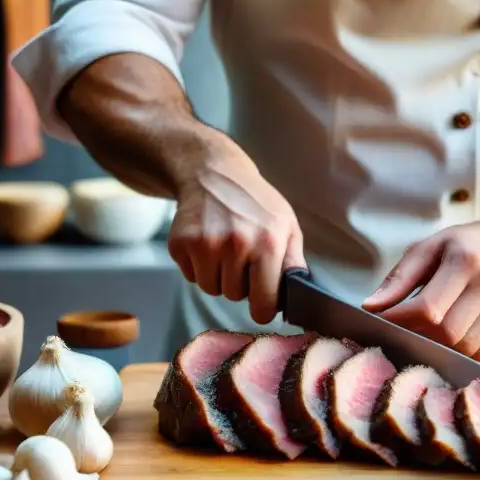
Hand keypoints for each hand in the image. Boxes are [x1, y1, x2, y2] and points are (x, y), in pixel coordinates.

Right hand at [168, 133, 305, 324]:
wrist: (213, 172)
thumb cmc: (255, 201)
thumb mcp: (286, 224)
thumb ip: (293, 261)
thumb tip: (299, 295)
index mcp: (268, 243)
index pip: (264, 303)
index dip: (263, 307)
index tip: (261, 304)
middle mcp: (236, 244)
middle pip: (234, 296)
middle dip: (238, 284)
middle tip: (240, 258)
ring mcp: (205, 243)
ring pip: (210, 288)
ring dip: (217, 276)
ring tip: (223, 249)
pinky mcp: (180, 243)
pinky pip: (190, 276)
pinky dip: (198, 266)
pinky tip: (206, 242)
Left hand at [361, 203, 479, 360]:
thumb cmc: (468, 243)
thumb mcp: (431, 246)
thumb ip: (400, 277)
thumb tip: (371, 307)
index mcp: (466, 260)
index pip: (429, 307)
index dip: (401, 320)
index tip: (384, 321)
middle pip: (448, 333)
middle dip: (421, 336)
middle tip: (409, 328)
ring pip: (467, 348)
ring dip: (442, 346)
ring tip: (432, 331)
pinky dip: (464, 350)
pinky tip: (456, 333)